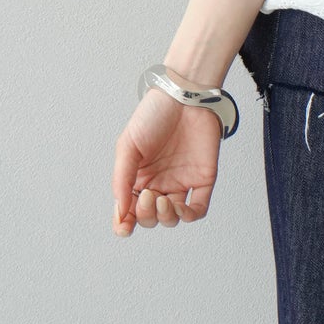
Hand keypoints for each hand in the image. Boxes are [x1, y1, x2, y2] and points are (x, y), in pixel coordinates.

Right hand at [112, 87, 222, 234]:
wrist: (185, 96)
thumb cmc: (154, 115)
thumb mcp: (127, 145)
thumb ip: (122, 179)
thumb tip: (120, 211)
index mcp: (138, 177)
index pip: (129, 211)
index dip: (124, 224)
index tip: (124, 227)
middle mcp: (159, 183)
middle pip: (150, 217)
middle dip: (146, 215)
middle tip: (147, 195)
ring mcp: (181, 182)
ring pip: (173, 218)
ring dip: (166, 217)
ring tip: (162, 199)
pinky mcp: (202, 179)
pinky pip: (198, 208)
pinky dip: (189, 215)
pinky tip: (180, 207)